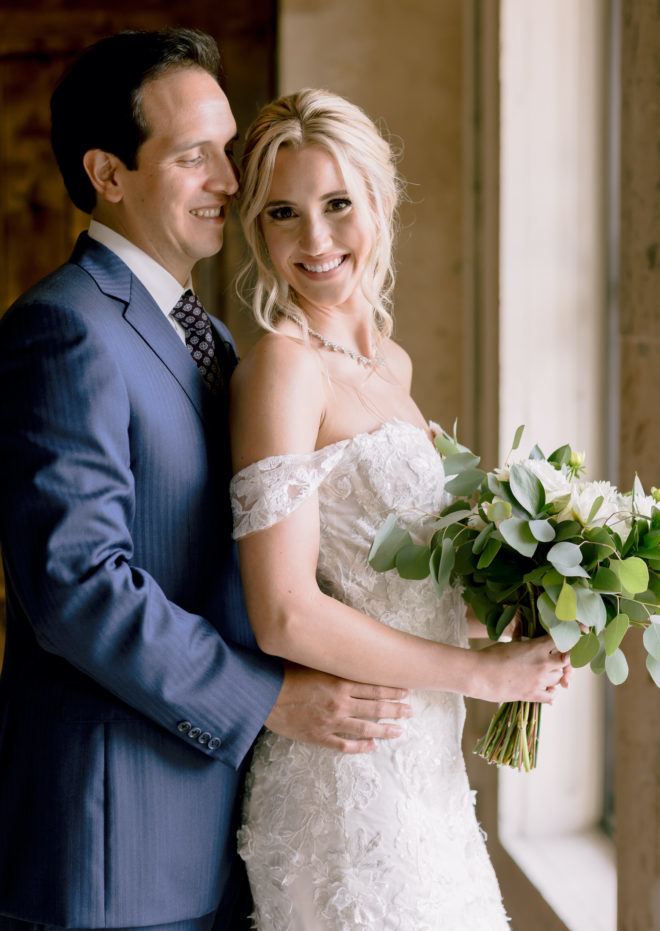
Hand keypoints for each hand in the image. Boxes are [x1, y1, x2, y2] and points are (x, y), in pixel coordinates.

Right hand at [265, 662, 411, 752]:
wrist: (263, 695)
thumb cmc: (284, 672)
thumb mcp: (312, 660)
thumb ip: (332, 660)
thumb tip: (349, 651)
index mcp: (339, 682)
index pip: (374, 686)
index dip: (393, 690)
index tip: (406, 691)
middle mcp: (340, 703)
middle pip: (376, 707)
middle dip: (396, 709)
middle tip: (410, 711)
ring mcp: (331, 722)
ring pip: (366, 728)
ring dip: (385, 730)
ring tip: (398, 731)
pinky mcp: (320, 737)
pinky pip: (346, 745)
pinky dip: (361, 747)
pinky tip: (372, 746)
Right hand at [473, 635, 572, 703]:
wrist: (479, 674)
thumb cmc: (490, 655)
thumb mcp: (512, 643)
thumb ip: (528, 642)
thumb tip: (532, 636)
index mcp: (537, 647)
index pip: (563, 640)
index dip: (573, 636)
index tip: (581, 631)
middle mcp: (542, 664)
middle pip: (566, 662)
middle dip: (566, 660)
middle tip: (562, 658)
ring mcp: (539, 680)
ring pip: (559, 678)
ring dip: (556, 675)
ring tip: (547, 672)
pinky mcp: (532, 694)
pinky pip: (551, 695)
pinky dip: (551, 692)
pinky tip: (546, 689)